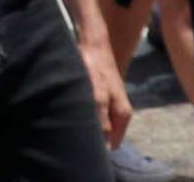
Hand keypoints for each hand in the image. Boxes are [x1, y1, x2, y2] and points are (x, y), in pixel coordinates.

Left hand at [79, 27, 133, 150]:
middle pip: (106, 136)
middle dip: (92, 139)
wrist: (93, 44)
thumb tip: (102, 145)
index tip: (81, 149)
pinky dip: (84, 117)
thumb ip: (101, 119)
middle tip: (72, 139)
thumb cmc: (95, 69)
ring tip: (70, 128)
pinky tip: (72, 115)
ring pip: (99, 126)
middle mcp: (119, 113)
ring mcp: (111, 106)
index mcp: (123, 116)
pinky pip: (93, 116)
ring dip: (86, 128)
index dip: (98, 150)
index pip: (112, 145)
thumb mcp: (98, 95)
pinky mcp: (101, 98)